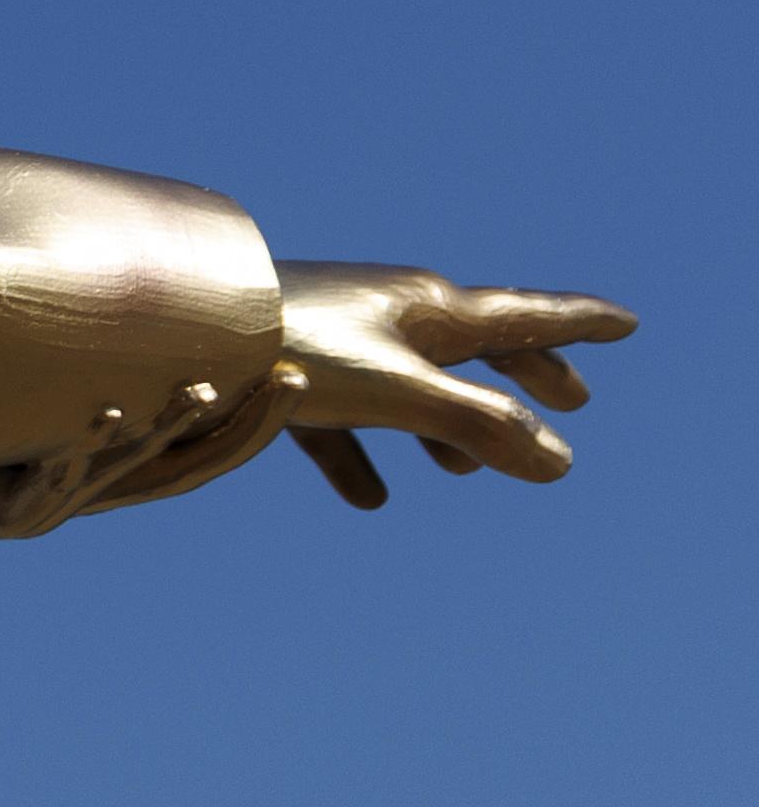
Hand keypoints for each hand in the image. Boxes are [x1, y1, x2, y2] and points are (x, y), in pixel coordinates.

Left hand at [264, 262, 624, 509]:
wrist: (177, 334)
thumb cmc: (289, 352)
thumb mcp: (396, 393)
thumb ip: (477, 426)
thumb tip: (559, 463)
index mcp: (430, 309)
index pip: (526, 318)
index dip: (579, 326)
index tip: (628, 326)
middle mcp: (390, 313)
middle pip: (477, 343)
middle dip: (526, 372)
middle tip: (575, 399)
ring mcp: (337, 338)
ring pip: (412, 381)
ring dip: (444, 422)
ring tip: (458, 470)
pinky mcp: (285, 368)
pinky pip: (342, 415)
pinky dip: (364, 452)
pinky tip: (370, 498)